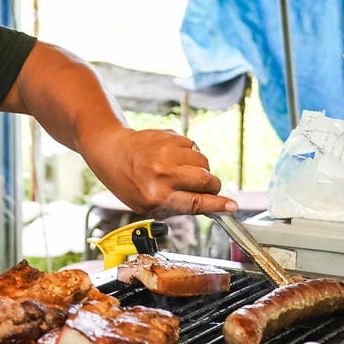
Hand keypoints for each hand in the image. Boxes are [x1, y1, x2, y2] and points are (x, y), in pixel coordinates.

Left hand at [81, 127, 238, 219]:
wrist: (111, 151)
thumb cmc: (129, 183)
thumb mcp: (147, 205)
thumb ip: (178, 206)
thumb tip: (213, 206)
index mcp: (155, 195)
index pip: (195, 203)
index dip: (218, 205)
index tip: (232, 206)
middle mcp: (162, 173)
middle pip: (206, 180)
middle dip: (212, 186)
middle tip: (206, 188)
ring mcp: (166, 152)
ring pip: (204, 162)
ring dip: (201, 169)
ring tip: (182, 172)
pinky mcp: (170, 136)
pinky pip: (195, 147)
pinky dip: (190, 155)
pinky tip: (174, 158)